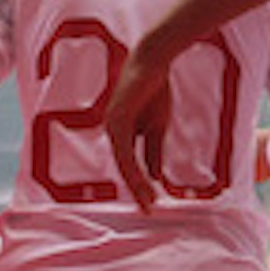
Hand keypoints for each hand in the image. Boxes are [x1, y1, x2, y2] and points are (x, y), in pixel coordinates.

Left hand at [97, 38, 174, 211]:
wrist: (154, 61)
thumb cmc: (154, 89)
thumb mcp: (157, 126)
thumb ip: (153, 150)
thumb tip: (155, 176)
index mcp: (121, 132)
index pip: (128, 164)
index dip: (139, 184)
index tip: (150, 202)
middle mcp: (112, 130)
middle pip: (123, 168)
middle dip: (136, 190)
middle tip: (147, 209)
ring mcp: (112, 125)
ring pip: (122, 162)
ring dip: (135, 183)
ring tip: (147, 200)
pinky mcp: (117, 119)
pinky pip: (125, 149)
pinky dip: (133, 166)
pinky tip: (143, 180)